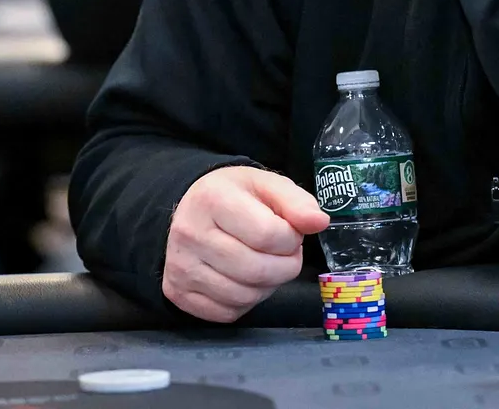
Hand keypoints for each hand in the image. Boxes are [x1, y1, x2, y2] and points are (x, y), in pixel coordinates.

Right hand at [163, 166, 330, 322]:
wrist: (193, 209)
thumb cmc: (236, 197)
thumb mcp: (268, 186)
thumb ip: (297, 202)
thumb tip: (319, 223)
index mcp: (213, 199)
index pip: (267, 235)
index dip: (291, 239)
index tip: (290, 233)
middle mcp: (190, 234)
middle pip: (256, 270)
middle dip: (285, 266)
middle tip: (285, 254)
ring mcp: (180, 267)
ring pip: (243, 296)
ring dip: (268, 286)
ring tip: (267, 264)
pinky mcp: (178, 293)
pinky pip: (227, 313)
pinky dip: (246, 302)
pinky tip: (246, 280)